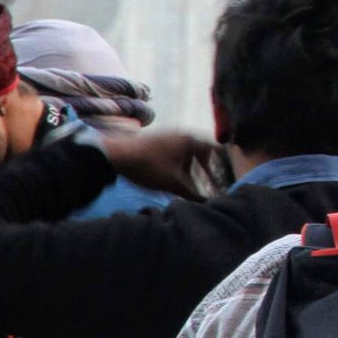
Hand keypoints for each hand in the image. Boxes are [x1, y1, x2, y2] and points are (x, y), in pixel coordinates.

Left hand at [98, 130, 217, 200]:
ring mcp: (166, 135)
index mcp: (190, 140)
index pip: (214, 148)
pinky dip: (176, 163)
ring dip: (188, 167)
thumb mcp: (173, 183)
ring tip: (184, 182)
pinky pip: (172, 151)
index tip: (222, 175)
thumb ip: (192, 193)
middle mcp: (180, 134)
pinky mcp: (154, 140)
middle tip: (205, 181)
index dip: (220, 162)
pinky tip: (168, 176)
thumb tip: (206, 203)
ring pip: (185, 151)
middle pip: (199, 150)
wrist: (115, 154)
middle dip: (203, 168)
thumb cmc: (148, 166)